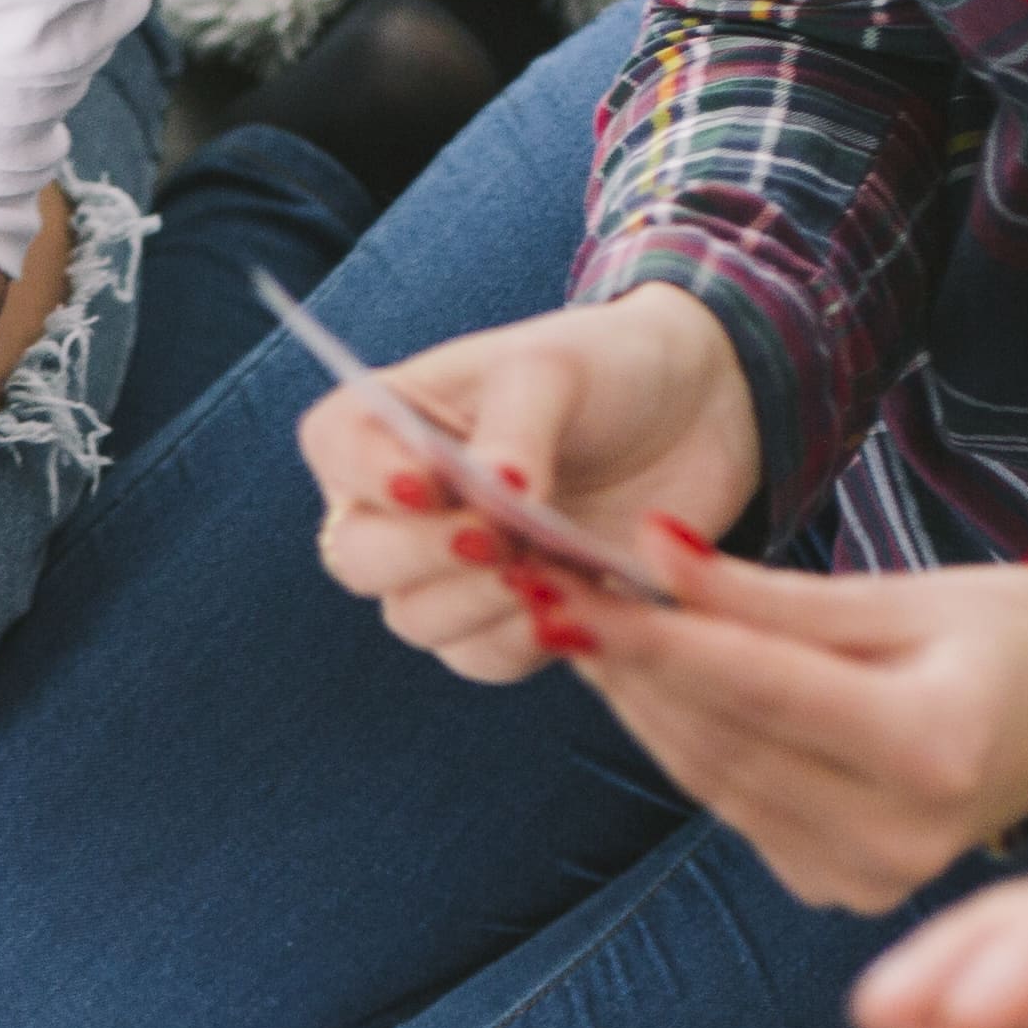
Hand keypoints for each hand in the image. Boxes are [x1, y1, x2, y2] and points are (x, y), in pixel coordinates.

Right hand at [303, 289, 761, 686]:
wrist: (689, 417)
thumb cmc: (602, 370)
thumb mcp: (556, 371)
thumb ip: (515, 430)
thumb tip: (493, 498)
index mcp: (384, 422)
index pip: (338, 451)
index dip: (373, 477)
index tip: (428, 484)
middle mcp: (393, 507)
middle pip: (360, 558)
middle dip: (427, 553)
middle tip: (501, 537)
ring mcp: (442, 574)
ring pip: (418, 619)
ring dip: (483, 600)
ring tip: (553, 562)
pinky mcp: (499, 622)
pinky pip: (485, 656)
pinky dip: (528, 634)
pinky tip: (575, 597)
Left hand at [535, 543, 1027, 913]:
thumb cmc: (1005, 636)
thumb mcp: (901, 597)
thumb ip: (770, 594)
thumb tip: (648, 549)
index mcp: (934, 747)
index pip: (762, 687)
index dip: (657, 637)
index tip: (572, 589)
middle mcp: (901, 831)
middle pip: (725, 740)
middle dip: (631, 666)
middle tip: (551, 596)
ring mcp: (870, 876)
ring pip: (713, 781)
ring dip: (641, 705)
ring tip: (584, 630)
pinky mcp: (843, 889)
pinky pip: (737, 809)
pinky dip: (686, 745)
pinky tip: (646, 688)